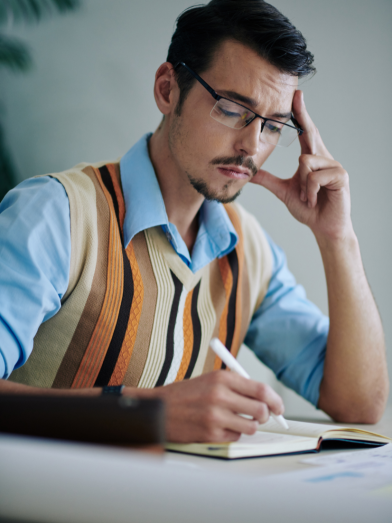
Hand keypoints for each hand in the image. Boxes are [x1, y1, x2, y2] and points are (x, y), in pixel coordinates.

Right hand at [133, 371, 283, 442]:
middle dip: (265, 415)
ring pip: (251, 426)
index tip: (279, 407)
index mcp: (222, 378)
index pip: (261, 389)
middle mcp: (220, 395)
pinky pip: (235, 437)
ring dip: (248, 426)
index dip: (275, 400)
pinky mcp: (210, 434)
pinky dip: (232, 434)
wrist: (159, 409)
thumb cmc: (186, 395)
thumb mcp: (210, 380)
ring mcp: (215, 416)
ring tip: (235, 420)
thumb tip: (266, 398)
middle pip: (261, 409)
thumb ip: (237, 386)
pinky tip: (218, 426)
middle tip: (260, 416)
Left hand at [251, 91, 352, 242]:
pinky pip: (314, 177)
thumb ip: (268, 180)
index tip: (295, 97)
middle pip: (311, 132)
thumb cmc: (309, 208)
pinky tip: (314, 200)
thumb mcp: (284, 192)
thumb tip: (248, 173)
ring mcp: (334, 166)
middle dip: (303, 115)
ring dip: (302, 185)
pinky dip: (310, 191)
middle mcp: (324, 157)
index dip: (300, 115)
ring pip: (305, 162)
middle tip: (296, 94)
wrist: (324, 227)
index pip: (305, 132)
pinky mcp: (341, 176)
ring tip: (308, 197)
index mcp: (312, 159)